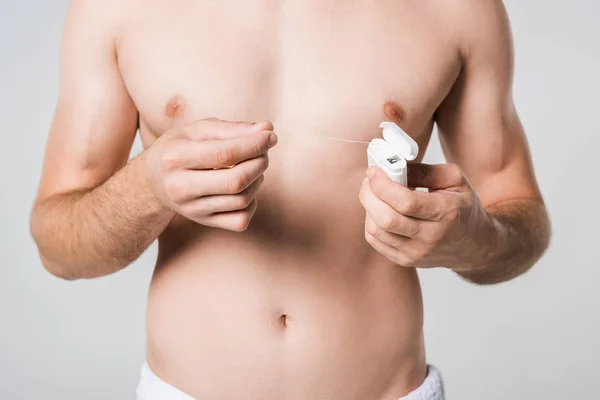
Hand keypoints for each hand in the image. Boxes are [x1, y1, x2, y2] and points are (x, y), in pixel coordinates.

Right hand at [145, 117, 276, 231]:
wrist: (153, 181)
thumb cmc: (180, 148)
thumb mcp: (199, 130)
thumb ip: (233, 128)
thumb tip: (268, 129)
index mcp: (176, 157)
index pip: (225, 154)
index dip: (255, 144)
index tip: (270, 136)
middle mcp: (180, 186)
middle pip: (235, 181)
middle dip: (259, 163)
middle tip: (263, 152)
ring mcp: (191, 208)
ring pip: (241, 200)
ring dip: (257, 180)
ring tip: (252, 166)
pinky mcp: (203, 222)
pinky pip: (240, 220)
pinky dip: (252, 204)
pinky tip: (245, 189)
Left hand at [359, 163, 492, 269]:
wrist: (472, 245)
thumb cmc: (462, 208)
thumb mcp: (454, 180)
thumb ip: (424, 170)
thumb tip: (393, 166)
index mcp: (445, 213)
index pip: (405, 202)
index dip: (382, 185)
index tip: (373, 171)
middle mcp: (430, 237)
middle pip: (386, 219)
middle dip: (369, 195)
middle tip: (369, 180)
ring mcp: (416, 252)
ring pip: (376, 230)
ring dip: (368, 207)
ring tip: (374, 194)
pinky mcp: (404, 260)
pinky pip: (375, 240)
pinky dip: (371, 221)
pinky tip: (379, 210)